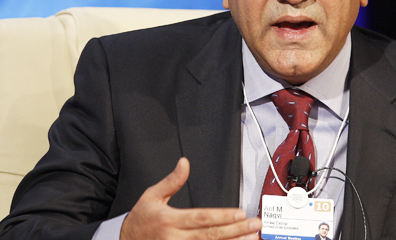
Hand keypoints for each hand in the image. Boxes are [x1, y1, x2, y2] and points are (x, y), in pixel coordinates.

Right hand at [120, 157, 261, 239]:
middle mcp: (174, 238)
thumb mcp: (151, 196)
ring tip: (251, 238)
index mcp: (169, 220)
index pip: (201, 218)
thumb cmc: (140, 220)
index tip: (240, 213)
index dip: (222, 216)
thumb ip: (171, 181)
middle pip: (210, 235)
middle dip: (235, 230)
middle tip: (254, 225)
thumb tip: (184, 163)